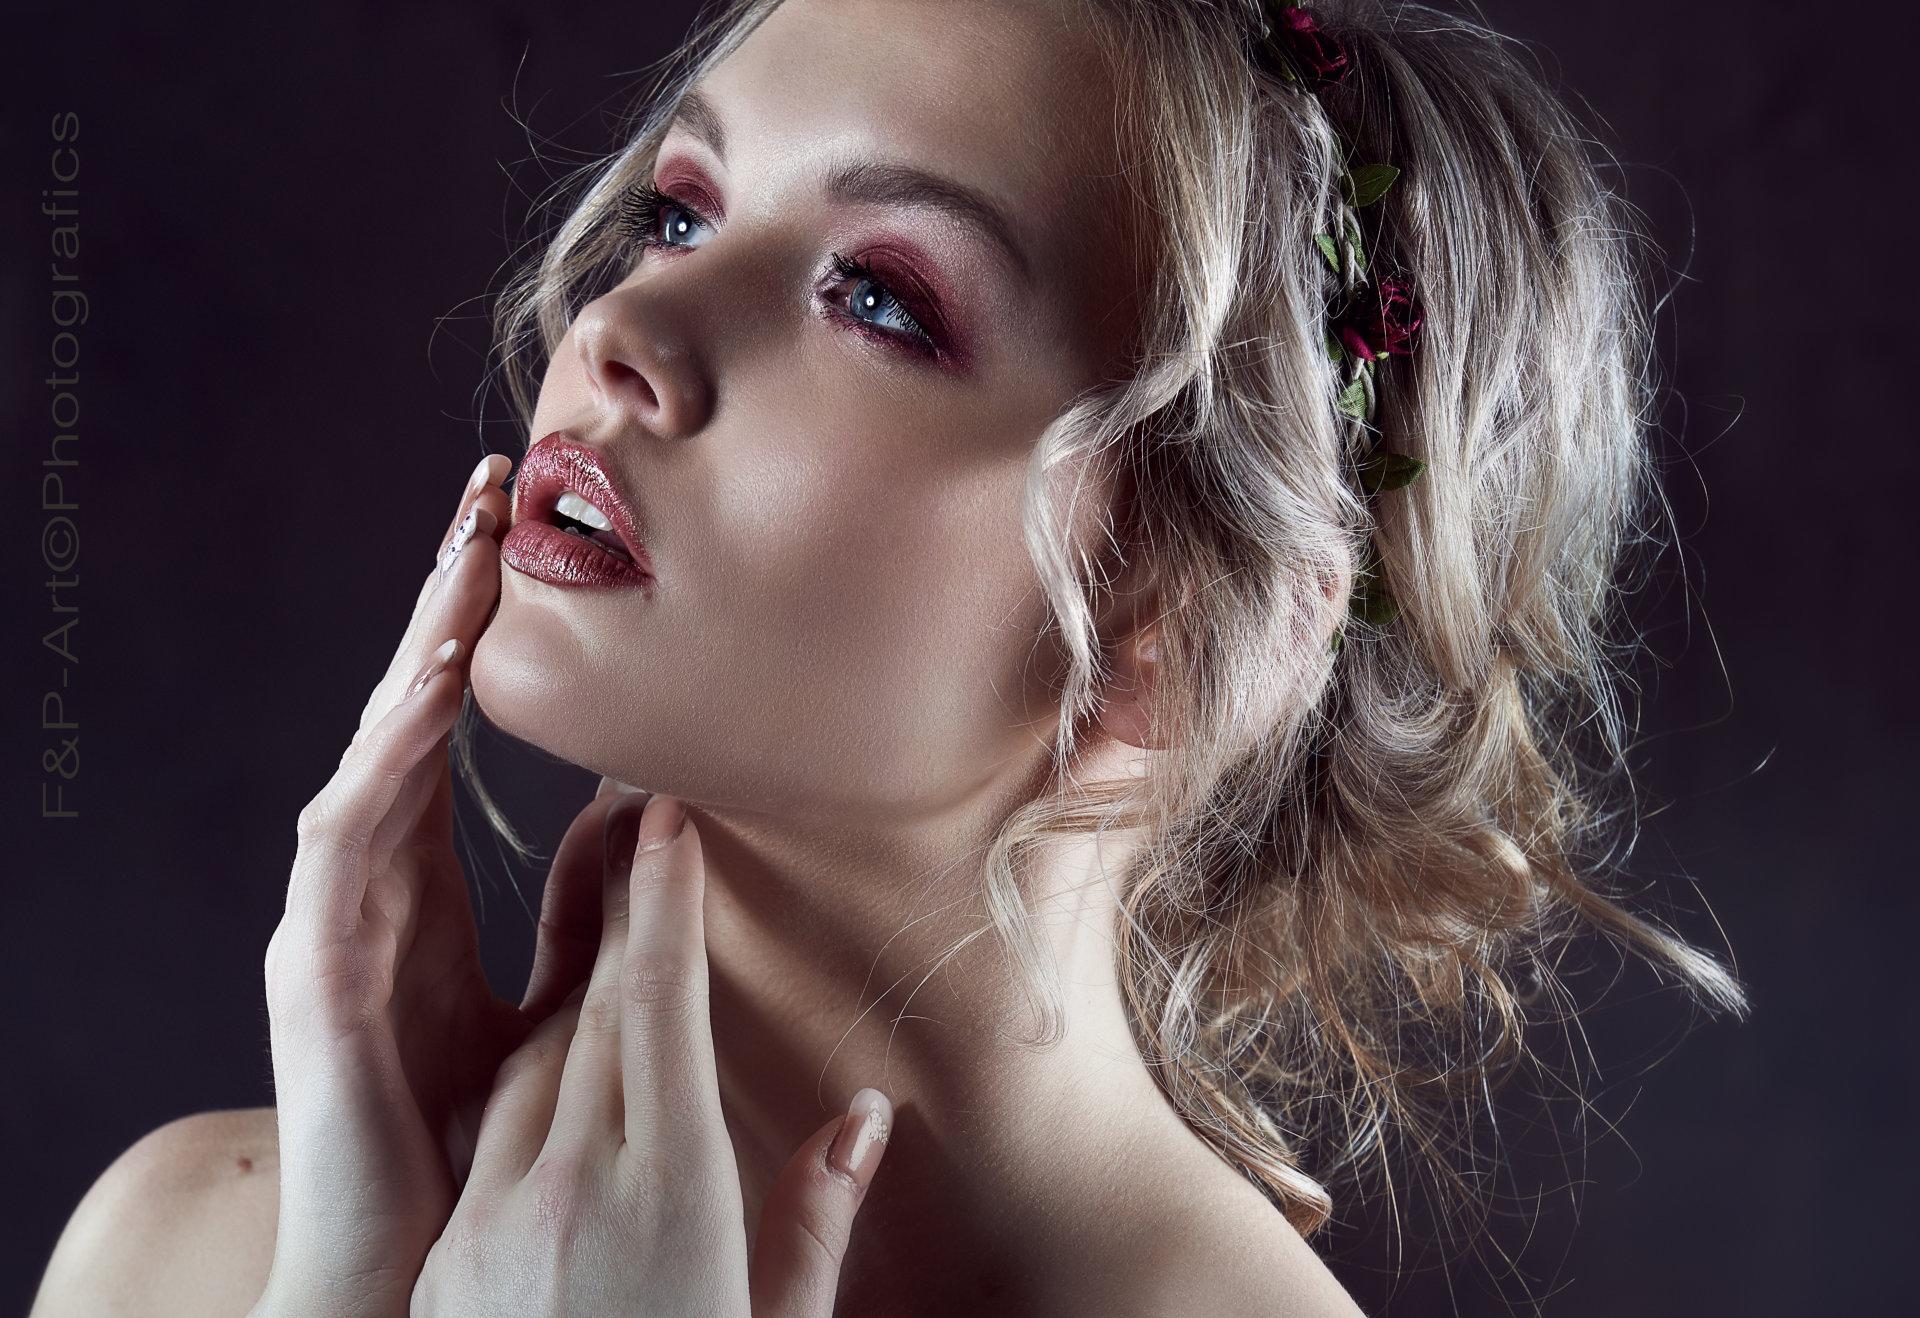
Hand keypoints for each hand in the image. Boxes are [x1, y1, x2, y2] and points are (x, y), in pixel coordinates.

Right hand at [251, 457, 639, 1317]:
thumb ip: (579, 913)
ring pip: (373, 751)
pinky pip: (347, 840)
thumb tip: (629, 818)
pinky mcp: (315, 966)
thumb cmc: (472, 1142)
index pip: (448, 728)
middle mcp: (368, 884)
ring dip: (418, 651)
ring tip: (467, 555)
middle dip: (447, 599)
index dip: (479, 628)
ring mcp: (333, 918)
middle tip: (494, 488)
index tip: (525, 534)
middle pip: (406, 712)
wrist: (412, 1265)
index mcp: (418, 884)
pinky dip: (384, 760)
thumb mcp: (550, 1002)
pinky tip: (425, 693)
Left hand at [411, 791, 894, 1317]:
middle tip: (637, 830)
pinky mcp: (446, 1268)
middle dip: (622, 921)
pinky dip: (528, 1091)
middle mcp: (572, 1192)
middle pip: (593, 1015)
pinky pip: (487, 1141)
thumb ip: (816, 1217)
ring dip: (578, 1005)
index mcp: (672, 1194)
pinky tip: (560, 1081)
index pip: (659, 1007)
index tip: (663, 815)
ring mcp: (493, 1229)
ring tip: (615, 950)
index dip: (661, 901)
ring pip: (530, 1067)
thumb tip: (864, 1112)